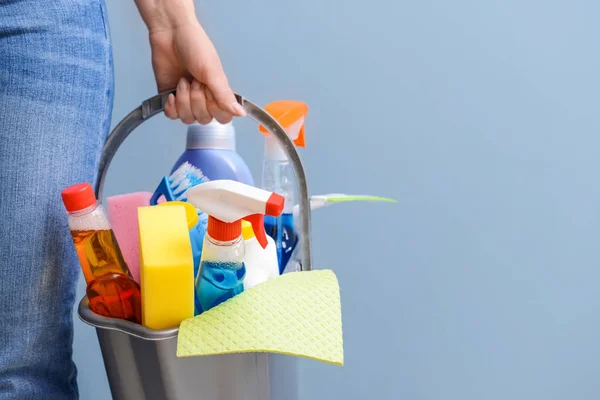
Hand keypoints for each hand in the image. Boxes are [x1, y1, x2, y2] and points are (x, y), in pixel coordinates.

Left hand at [135, 0, 245, 123]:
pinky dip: (171, 106)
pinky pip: (172, 115)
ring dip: (184, 101)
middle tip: (194, 80)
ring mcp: (186, 100)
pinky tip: (172, 93)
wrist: (169, 33)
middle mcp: (204, 98)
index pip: (222, 117)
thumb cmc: (194, 46)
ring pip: (188, 118)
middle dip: (197, 100)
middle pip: (204, 119)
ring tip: (183, 81)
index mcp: (218, 93)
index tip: (210, 92)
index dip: (214, 109)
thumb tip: (241, 113)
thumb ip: (225, 96)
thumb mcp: (213, 72)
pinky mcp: (169, 98)